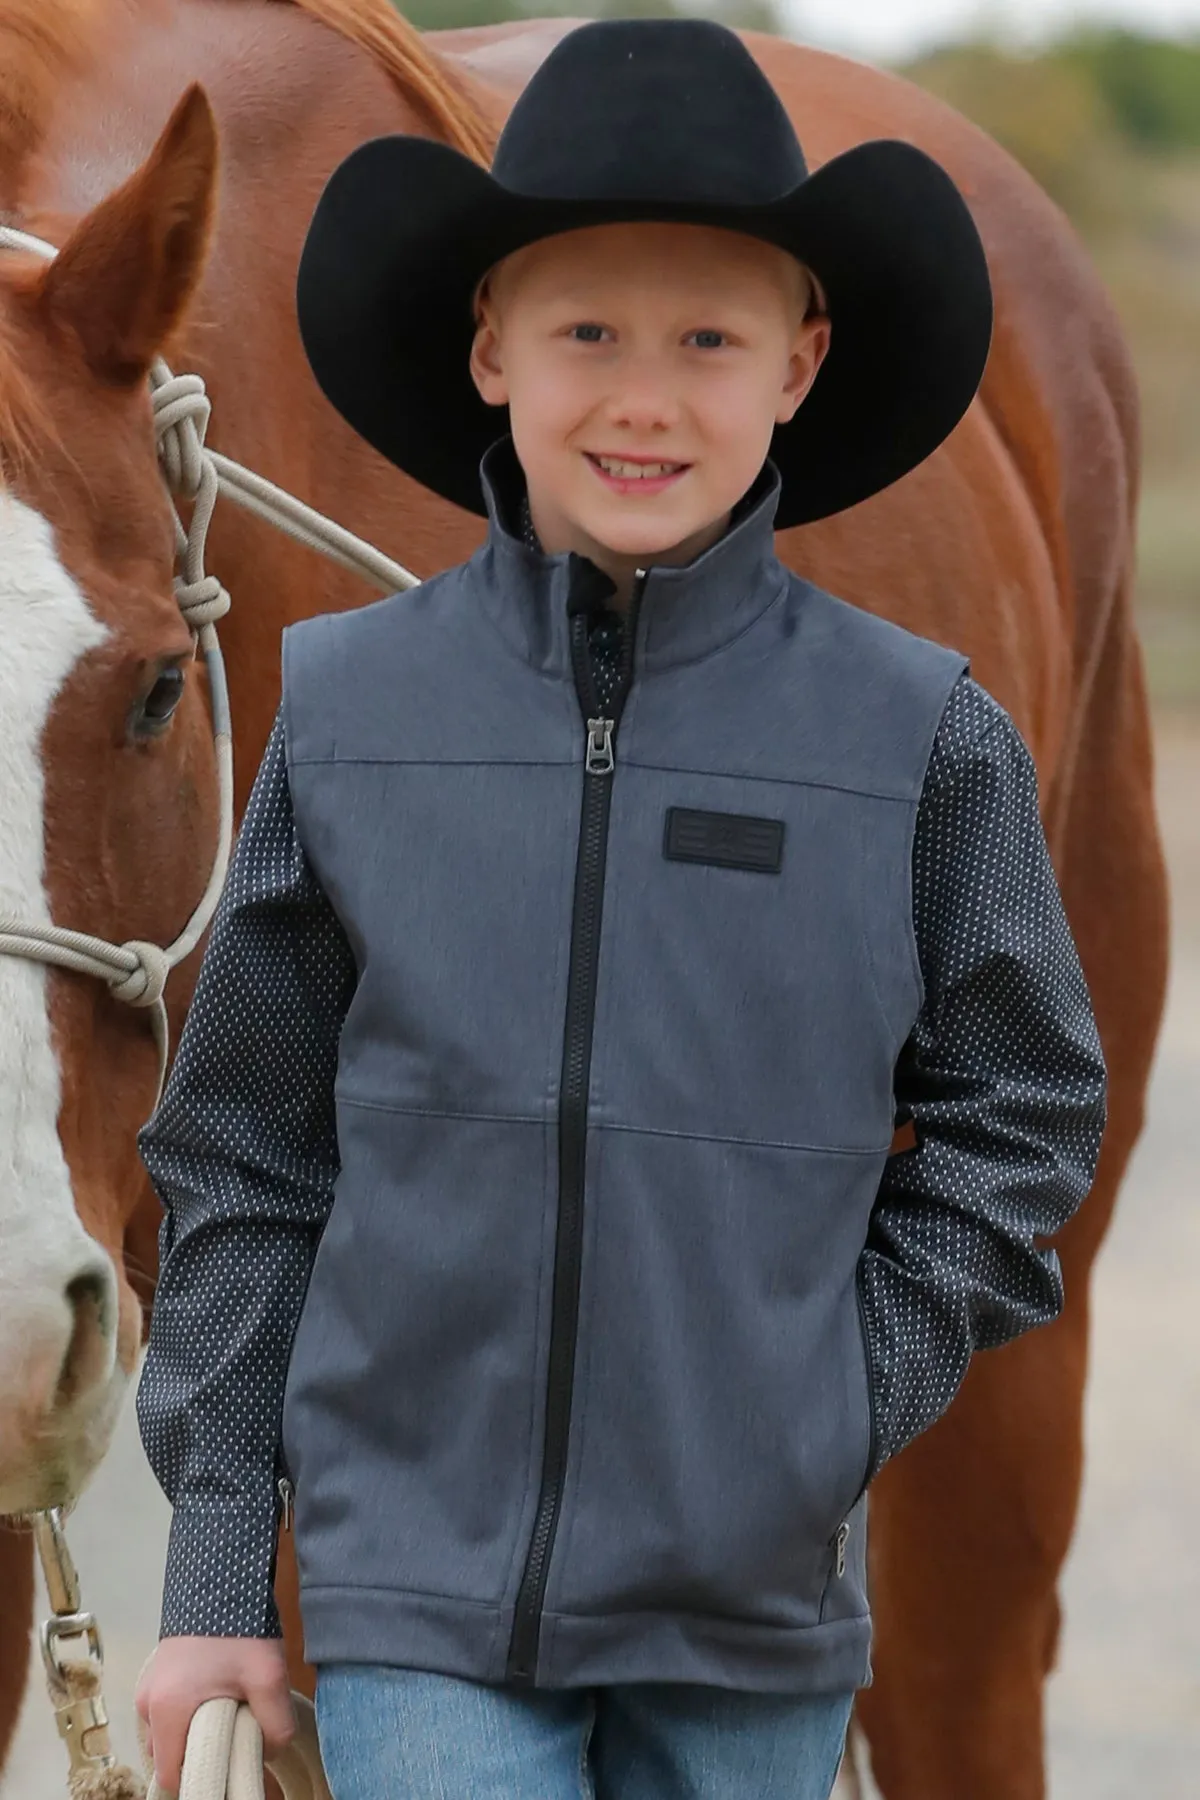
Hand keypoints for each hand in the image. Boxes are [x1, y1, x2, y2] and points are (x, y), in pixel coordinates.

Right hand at [134, 1635, 295, 1797]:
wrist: (222, 1577)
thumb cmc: (240, 1630)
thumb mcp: (269, 1677)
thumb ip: (275, 1725)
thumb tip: (269, 1754)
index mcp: (167, 1710)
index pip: (172, 1773)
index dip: (202, 1778)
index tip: (228, 1768)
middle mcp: (148, 1702)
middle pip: (167, 1754)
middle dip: (198, 1756)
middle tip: (232, 1740)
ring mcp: (149, 1686)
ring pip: (166, 1732)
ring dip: (192, 1734)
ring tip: (227, 1715)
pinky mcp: (157, 1673)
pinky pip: (167, 1710)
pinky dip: (187, 1714)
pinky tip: (217, 1696)